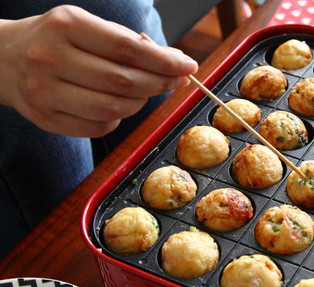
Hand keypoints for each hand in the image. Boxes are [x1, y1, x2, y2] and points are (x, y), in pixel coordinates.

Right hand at [0, 5, 197, 136]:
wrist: (4, 59)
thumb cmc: (56, 40)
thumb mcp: (87, 27)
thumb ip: (128, 43)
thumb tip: (174, 62)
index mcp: (65, 25)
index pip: (127, 48)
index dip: (164, 61)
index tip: (187, 66)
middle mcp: (51, 58)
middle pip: (124, 82)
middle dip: (159, 83)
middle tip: (174, 81)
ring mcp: (45, 92)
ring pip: (114, 108)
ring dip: (140, 103)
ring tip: (142, 91)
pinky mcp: (47, 119)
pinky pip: (99, 127)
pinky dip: (117, 118)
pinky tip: (114, 104)